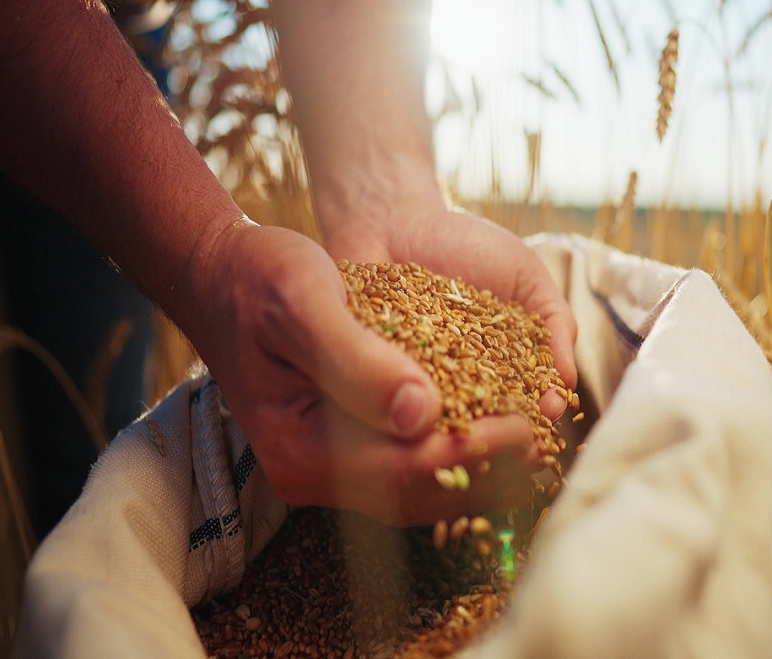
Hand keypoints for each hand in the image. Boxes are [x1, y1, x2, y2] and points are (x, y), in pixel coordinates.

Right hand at [178, 220, 544, 524]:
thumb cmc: (261, 279)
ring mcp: (324, 468)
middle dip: (486, 469)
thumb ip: (358, 358)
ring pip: (416, 490)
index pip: (401, 468)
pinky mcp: (339, 450)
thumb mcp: (305, 302)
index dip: (470, 450)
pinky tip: (493, 437)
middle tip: (546, 440)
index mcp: (298, 445)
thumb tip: (424, 413)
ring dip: (478, 471)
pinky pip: (406, 468)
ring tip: (535, 445)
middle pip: (415, 493)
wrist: (225, 277)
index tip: (528, 425)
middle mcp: (310, 472)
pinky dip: (453, 457)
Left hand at [322, 195, 578, 418]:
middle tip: (512, 436)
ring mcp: (416, 386)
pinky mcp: (374, 380)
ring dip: (455, 431)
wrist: (394, 220)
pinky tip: (418, 406)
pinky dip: (405, 406)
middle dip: (501, 432)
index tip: (548, 413)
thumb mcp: (525, 275)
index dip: (538, 412)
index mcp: (499, 370)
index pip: (525, 403)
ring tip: (468, 429)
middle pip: (485, 423)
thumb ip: (554, 322)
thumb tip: (568, 380)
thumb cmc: (466, 244)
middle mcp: (459, 388)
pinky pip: (391, 401)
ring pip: (441, 423)